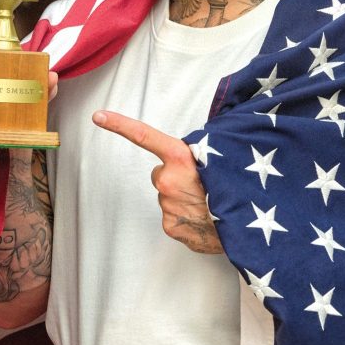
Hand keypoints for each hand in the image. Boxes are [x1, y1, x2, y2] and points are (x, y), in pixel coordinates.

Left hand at [92, 110, 221, 253]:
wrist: (246, 227)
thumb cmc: (235, 190)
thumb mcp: (219, 159)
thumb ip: (197, 153)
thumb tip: (191, 153)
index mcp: (180, 158)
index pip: (144, 136)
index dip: (119, 125)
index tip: (98, 116)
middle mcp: (167, 180)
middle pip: (161, 175)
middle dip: (176, 179)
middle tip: (200, 186)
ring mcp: (166, 206)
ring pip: (168, 198)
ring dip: (183, 199)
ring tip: (206, 203)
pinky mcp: (170, 226)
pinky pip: (173, 217)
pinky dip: (186, 218)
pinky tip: (202, 218)